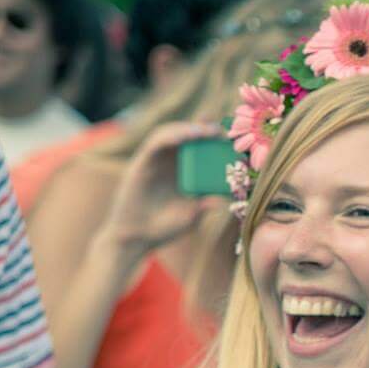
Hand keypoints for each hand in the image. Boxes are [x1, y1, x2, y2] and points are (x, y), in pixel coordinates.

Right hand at [100, 123, 224, 258]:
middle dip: (204, 129)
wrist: (135, 238)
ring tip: (205, 131)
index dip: (215, 140)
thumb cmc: (164, 228)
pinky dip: (170, 136)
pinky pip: (155, 144)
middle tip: (221, 130)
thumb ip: (205, 205)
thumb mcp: (192, 216)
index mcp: (184, 172)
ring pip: (171, 133)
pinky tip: (185, 136)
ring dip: (187, 128)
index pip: (200, 148)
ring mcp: (155, 161)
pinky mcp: (141, 163)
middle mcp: (169, 162)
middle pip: (186, 136)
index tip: (233, 139)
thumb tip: (224, 199)